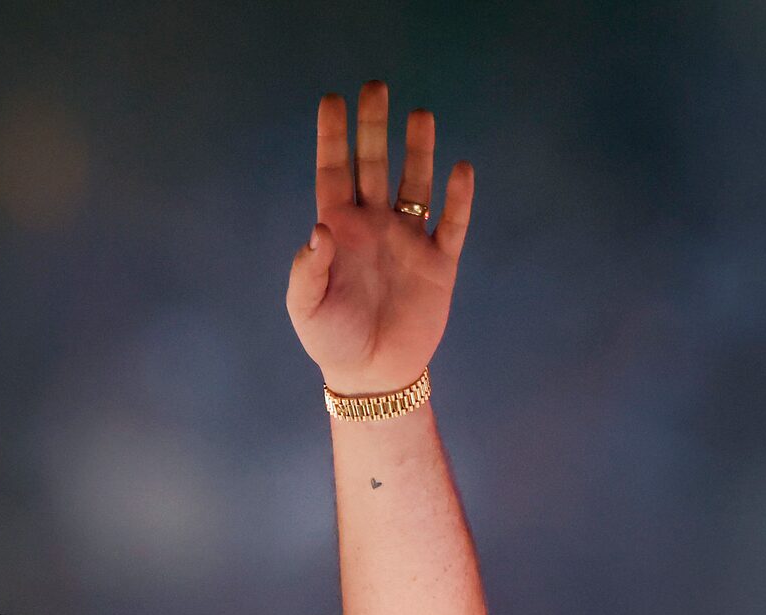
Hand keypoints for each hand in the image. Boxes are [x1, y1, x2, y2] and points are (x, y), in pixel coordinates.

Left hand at [285, 81, 474, 394]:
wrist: (371, 376)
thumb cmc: (331, 341)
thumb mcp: (306, 309)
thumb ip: (306, 270)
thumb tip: (319, 230)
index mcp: (339, 232)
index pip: (333, 173)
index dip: (332, 138)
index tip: (332, 100)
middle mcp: (374, 226)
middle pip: (374, 165)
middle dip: (374, 127)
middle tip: (375, 86)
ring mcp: (408, 240)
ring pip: (415, 182)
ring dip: (418, 150)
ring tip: (418, 115)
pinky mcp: (439, 262)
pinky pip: (453, 222)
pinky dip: (459, 197)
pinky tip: (459, 169)